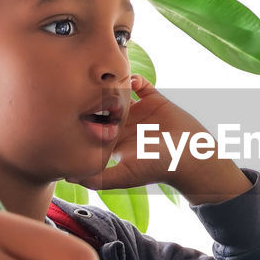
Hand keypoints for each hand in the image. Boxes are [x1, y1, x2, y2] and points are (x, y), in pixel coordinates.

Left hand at [70, 75, 250, 203]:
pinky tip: (131, 82)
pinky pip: (142, 84)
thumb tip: (69, 177)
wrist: (190, 156)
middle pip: (104, 106)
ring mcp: (140, 112)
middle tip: (88, 88)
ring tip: (108, 81)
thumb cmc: (157, 167)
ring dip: (113, 85)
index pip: (93, 126)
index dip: (84, 117)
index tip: (76, 108)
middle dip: (96, 97)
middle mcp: (126, 125)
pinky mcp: (155, 100)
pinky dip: (135, 79)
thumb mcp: (124, 176)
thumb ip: (98, 179)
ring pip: (120, 93)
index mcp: (117, 142)